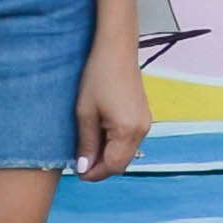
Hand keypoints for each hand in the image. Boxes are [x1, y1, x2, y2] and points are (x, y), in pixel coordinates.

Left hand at [74, 20, 150, 179]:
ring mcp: (145, 123)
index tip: (77, 171)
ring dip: (108, 155)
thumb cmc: (98, 76)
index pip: (112, 166)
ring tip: (88, 143)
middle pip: (121, 163)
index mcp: (127, 130)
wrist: (116, 50)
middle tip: (80, 159)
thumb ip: (86, 143)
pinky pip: (130, 140)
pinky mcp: (144, 116)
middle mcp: (142, 130)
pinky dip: (115, 144)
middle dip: (101, 166)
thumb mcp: (85, 112)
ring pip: (126, 153)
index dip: (93, 173)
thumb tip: (84, 168)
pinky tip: (100, 131)